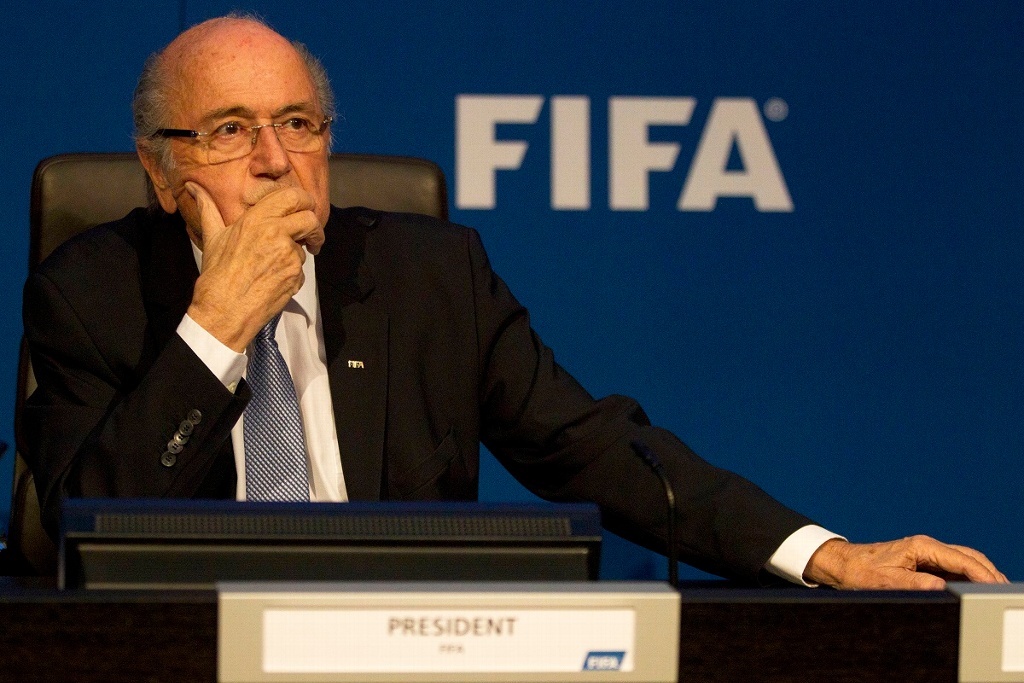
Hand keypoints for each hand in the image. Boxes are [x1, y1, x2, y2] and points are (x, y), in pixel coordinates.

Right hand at [185, 182, 324, 350]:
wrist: (224, 310)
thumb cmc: (217, 275)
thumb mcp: (212, 237)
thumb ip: (208, 209)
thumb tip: (193, 188)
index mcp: (256, 219)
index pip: (293, 196)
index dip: (304, 201)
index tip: (304, 210)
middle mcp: (275, 232)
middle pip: (310, 218)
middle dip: (314, 227)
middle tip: (311, 236)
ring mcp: (288, 254)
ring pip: (305, 247)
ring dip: (297, 254)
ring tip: (275, 266)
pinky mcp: (295, 274)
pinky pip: (302, 269)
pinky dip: (293, 274)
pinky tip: (274, 280)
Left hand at [804, 535, 1007, 589]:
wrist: (845, 564)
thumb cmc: (862, 571)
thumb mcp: (887, 581)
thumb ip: (916, 584)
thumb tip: (942, 587)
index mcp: (921, 546)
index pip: (961, 559)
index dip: (981, 573)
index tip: (995, 586)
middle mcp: (927, 546)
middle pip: (968, 556)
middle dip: (988, 572)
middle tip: (1002, 589)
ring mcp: (927, 553)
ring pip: (963, 560)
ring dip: (980, 573)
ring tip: (993, 590)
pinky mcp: (924, 561)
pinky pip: (953, 567)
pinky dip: (968, 576)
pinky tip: (975, 588)